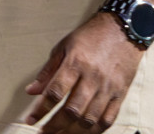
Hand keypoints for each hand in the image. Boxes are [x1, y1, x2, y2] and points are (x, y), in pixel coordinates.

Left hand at [23, 12, 142, 131]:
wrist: (122, 29)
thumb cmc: (90, 36)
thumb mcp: (63, 46)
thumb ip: (47, 71)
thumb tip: (31, 91)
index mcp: (75, 62)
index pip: (55, 92)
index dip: (41, 109)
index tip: (31, 120)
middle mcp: (92, 77)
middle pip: (72, 110)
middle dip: (55, 126)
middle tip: (43, 133)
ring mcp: (108, 88)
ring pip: (89, 119)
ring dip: (72, 132)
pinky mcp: (120, 94)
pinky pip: (108, 119)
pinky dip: (94, 131)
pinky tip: (82, 133)